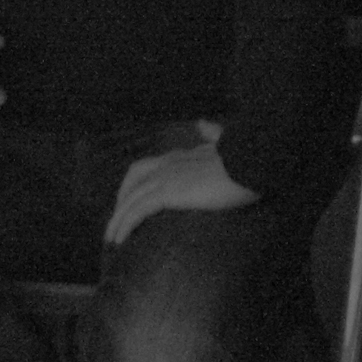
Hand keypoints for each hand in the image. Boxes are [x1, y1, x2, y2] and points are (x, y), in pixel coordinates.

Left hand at [104, 120, 258, 245]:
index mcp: (182, 154)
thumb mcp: (225, 142)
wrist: (249, 161)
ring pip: (131, 198)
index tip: (133, 197)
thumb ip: (213, 134)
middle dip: (122, 198)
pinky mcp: (168, 192)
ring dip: (117, 218)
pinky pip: (137, 210)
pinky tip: (120, 239)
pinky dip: (125, 224)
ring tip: (112, 238)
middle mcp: (169, 163)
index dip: (137, 182)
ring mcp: (166, 177)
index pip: (149, 165)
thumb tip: (203, 123)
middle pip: (133, 178)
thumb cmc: (244, 157)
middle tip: (118, 220)